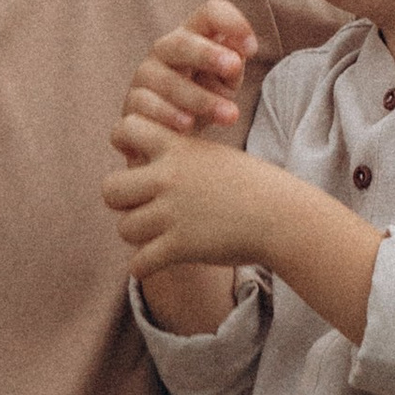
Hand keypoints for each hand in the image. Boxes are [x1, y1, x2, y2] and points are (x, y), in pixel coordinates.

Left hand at [102, 122, 274, 278]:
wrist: (284, 218)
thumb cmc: (253, 187)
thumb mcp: (213, 157)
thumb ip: (178, 154)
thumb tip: (142, 156)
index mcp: (178, 148)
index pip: (124, 128)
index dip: (124, 144)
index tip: (139, 160)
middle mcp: (170, 177)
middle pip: (110, 189)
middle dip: (123, 201)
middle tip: (143, 208)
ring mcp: (173, 212)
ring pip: (124, 228)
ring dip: (138, 236)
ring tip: (158, 236)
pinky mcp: (179, 246)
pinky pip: (138, 263)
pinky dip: (143, 266)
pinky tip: (156, 262)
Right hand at [117, 0, 261, 144]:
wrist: (169, 140)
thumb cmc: (203, 101)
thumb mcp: (224, 82)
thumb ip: (232, 65)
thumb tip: (240, 50)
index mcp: (192, 37)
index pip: (210, 13)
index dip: (232, 23)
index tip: (253, 49)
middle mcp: (163, 52)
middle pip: (181, 42)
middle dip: (208, 53)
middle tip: (233, 67)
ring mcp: (143, 78)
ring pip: (165, 80)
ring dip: (199, 97)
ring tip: (227, 115)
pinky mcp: (130, 108)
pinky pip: (145, 107)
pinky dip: (167, 116)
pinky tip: (187, 127)